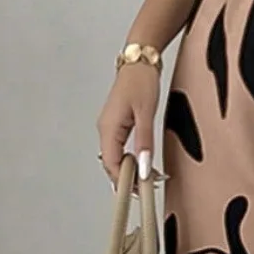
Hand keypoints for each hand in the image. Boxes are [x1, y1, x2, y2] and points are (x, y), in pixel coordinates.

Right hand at [97, 61, 161, 191]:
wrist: (139, 60)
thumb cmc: (141, 81)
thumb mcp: (146, 113)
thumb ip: (144, 142)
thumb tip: (144, 168)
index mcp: (108, 127)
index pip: (111, 163)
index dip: (123, 181)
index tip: (137, 192)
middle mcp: (105, 129)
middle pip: (111, 163)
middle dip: (127, 178)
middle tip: (147, 188)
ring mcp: (109, 126)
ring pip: (115, 157)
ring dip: (130, 169)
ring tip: (149, 178)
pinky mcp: (117, 123)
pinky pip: (119, 148)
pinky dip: (130, 158)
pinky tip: (143, 163)